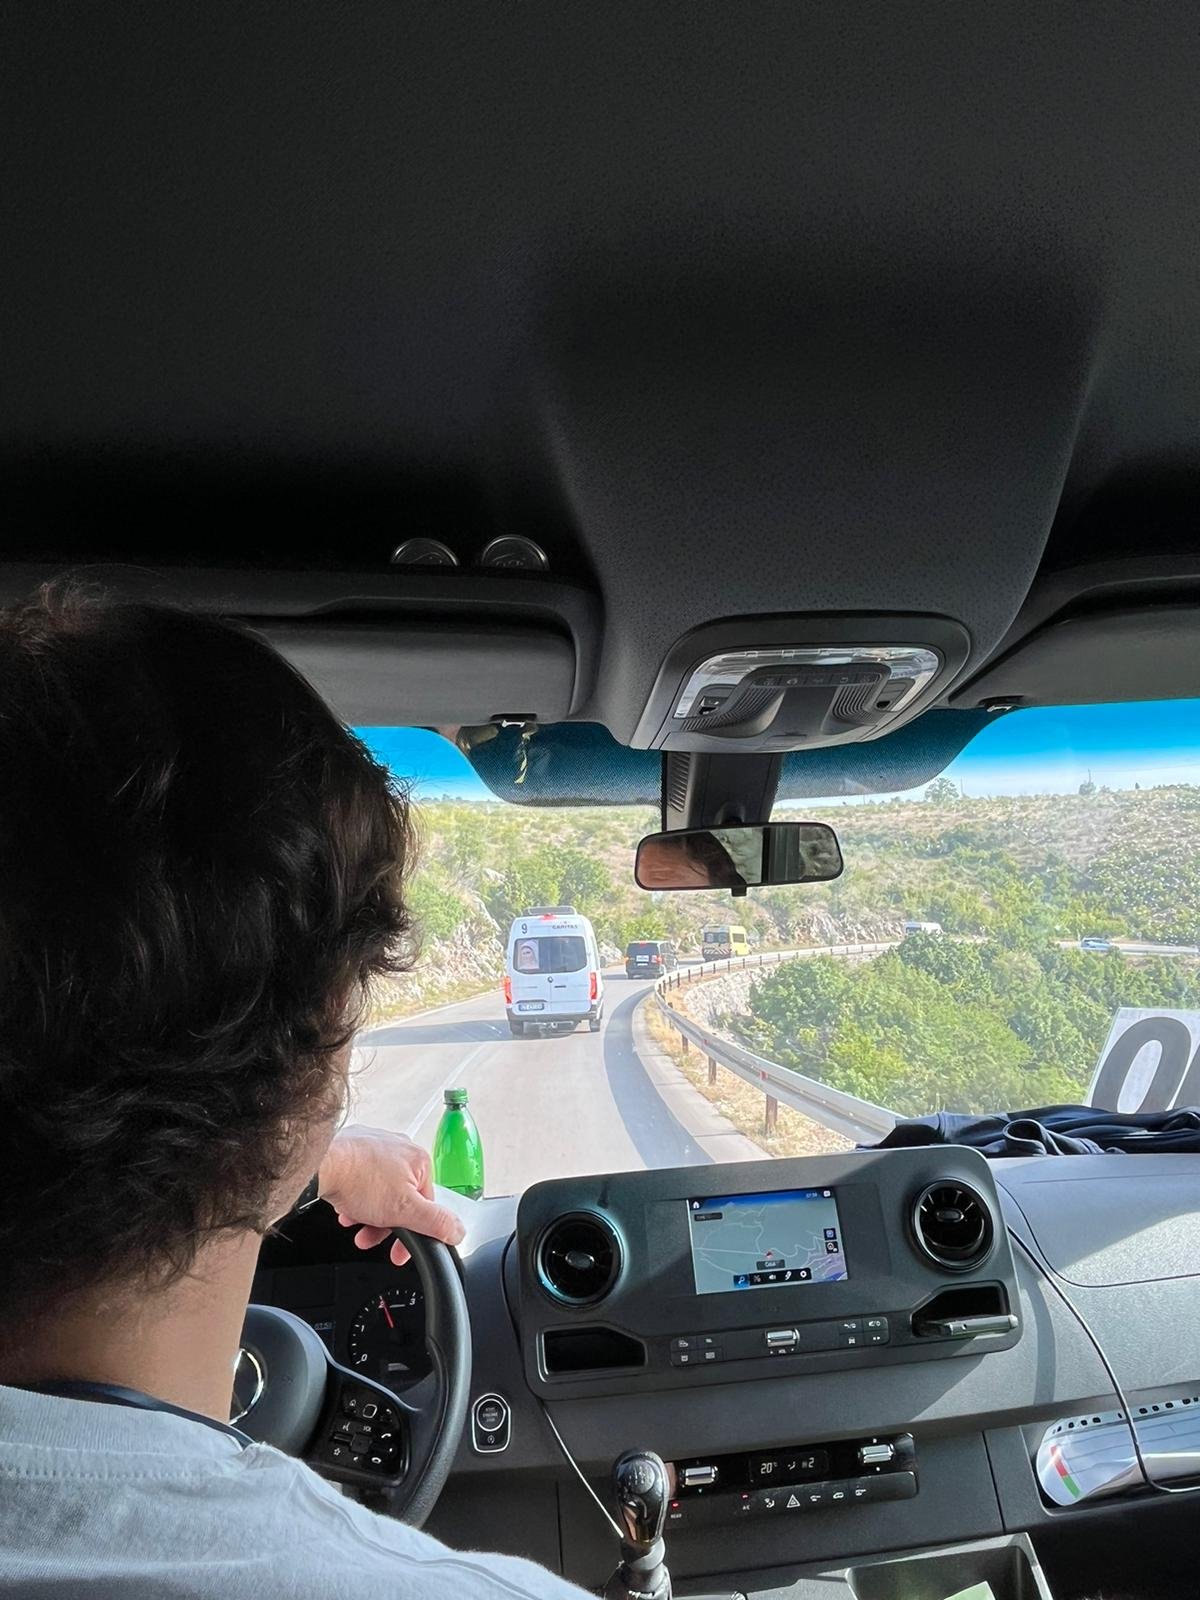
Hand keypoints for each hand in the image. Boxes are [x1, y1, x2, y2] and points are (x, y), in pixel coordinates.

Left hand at [318, 1124, 466, 1266]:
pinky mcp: (354, 1146)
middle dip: (384, 1224)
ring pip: (378, 1189)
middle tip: (369, 1238)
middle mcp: (400, 1147)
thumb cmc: (359, 1181)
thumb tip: (458, 1230)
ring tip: (354, 1223)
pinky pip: (360, 1177)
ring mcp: (376, 1145)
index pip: (425, 1205)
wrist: (320, 1164)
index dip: (410, 1232)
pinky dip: (354, 1196)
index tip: (397, 1250)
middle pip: (400, 1198)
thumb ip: (435, 1223)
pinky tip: (345, 1207)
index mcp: (419, 1160)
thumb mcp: (405, 1210)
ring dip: (367, 1213)